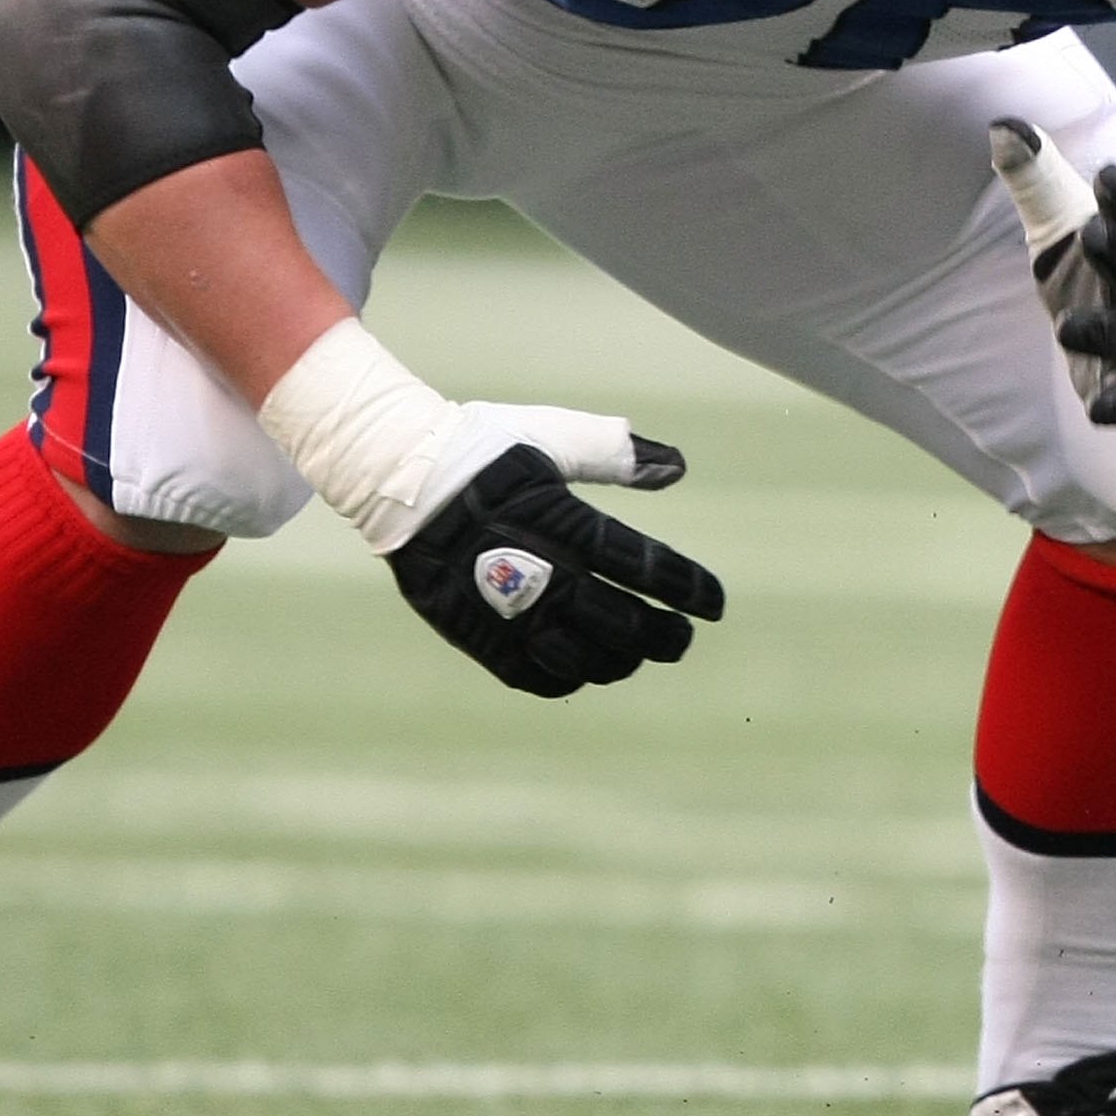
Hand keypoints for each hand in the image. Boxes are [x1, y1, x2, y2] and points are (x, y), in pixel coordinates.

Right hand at [257, 319, 725, 692]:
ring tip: (634, 653)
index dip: (689, 590)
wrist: (400, 482)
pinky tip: (583, 666)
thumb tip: (678, 467)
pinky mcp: (480, 638)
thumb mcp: (552, 437)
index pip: (647, 567)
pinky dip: (569, 678)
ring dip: (621, 661)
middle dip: (665, 637)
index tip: (715, 604)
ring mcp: (510, 614)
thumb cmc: (482, 453)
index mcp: (567, 523)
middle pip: (625, 625)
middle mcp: (544, 575)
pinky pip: (537, 677)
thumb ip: (616, 453)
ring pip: (586, 660)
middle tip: (681, 637)